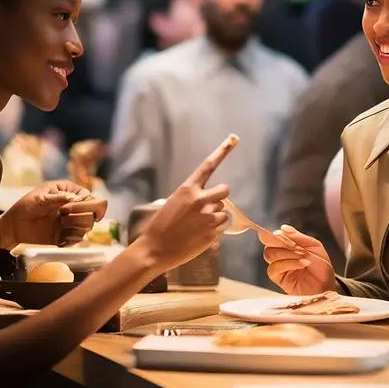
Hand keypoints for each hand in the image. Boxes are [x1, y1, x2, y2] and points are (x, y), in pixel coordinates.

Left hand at [0, 180, 107, 248]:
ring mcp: (71, 222)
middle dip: (81, 214)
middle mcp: (73, 207)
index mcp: (69, 193)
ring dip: (76, 226)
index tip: (69, 207)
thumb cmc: (26, 205)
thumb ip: (57, 197)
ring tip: (61, 224)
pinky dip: (72, 238)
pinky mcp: (66, 235)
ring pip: (88, 225)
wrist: (15, 226)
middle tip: (64, 215)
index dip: (85, 202)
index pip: (89, 196)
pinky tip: (61, 236)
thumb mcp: (40, 197)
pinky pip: (78, 238)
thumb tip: (73, 198)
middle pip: (93, 211)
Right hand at [131, 135, 235, 271]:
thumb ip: (192, 197)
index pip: (208, 166)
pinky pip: (222, 227)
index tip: (234, 138)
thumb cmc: (161, 225)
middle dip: (220, 197)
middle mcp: (200, 200)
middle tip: (208, 207)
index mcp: (187, 189)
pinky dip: (215, 230)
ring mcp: (208, 217)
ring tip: (198, 226)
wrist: (155, 249)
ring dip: (215, 217)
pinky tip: (200, 235)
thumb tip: (210, 199)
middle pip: (224, 190)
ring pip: (223, 211)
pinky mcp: (213, 233)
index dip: (222, 151)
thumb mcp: (173, 203)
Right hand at [260, 225, 334, 295]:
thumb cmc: (322, 267)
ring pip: (269, 254)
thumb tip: (283, 228)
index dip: (277, 235)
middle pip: (268, 245)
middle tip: (296, 247)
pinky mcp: (279, 279)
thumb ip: (299, 237)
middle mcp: (282, 255)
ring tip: (302, 257)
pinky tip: (301, 264)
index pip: (274, 236)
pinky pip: (273, 269)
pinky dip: (287, 263)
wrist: (327, 286)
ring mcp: (279, 267)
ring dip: (286, 253)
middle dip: (281, 244)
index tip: (285, 236)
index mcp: (289, 245)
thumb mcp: (314, 247)